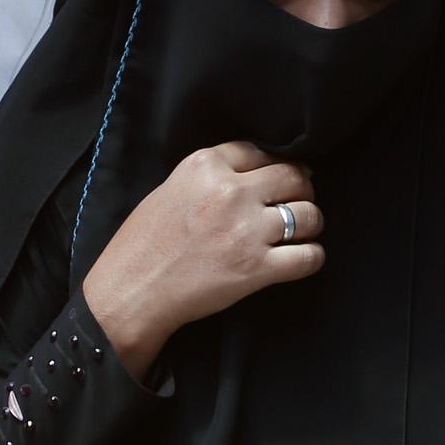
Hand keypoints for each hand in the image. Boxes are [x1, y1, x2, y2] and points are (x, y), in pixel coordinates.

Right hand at [81, 142, 322, 375]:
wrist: (132, 292)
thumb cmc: (142, 245)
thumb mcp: (170, 190)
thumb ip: (209, 176)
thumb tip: (252, 175)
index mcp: (205, 166)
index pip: (261, 151)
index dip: (275, 165)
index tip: (280, 178)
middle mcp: (230, 192)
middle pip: (293, 176)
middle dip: (301, 188)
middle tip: (298, 201)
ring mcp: (247, 230)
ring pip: (309, 214)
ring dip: (311, 223)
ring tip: (300, 232)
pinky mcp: (257, 268)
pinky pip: (310, 256)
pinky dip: (312, 257)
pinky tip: (300, 259)